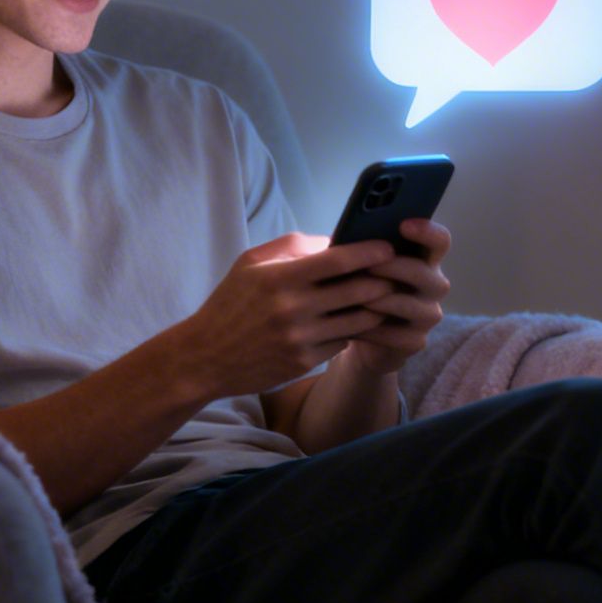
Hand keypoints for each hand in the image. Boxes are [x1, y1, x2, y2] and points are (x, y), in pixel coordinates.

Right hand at [174, 233, 398, 397]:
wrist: (205, 357)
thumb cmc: (230, 304)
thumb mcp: (250, 264)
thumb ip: (292, 246)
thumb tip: (332, 240)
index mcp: (280, 278)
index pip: (337, 260)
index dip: (368, 252)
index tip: (388, 247)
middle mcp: (293, 309)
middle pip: (358, 290)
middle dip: (383, 280)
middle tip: (396, 273)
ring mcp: (300, 339)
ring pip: (358, 320)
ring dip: (376, 308)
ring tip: (384, 297)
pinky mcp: (304, 362)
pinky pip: (342, 342)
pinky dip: (352, 330)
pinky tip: (356, 322)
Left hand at [338, 218, 451, 376]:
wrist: (357, 330)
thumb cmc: (359, 286)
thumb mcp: (358, 264)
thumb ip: (360, 248)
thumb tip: (344, 236)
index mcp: (423, 259)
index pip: (439, 241)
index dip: (427, 231)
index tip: (403, 224)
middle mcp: (433, 285)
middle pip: (427, 274)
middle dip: (396, 268)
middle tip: (370, 265)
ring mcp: (428, 315)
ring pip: (415, 307)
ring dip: (386, 301)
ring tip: (360, 299)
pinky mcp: (416, 341)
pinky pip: (401, 336)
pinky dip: (377, 331)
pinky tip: (357, 327)